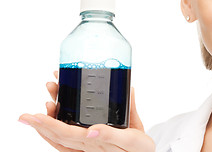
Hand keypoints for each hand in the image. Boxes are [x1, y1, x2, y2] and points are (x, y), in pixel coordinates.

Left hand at [19, 72, 154, 151]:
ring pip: (60, 137)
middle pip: (58, 134)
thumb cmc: (140, 148)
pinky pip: (67, 140)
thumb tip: (93, 130)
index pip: (65, 135)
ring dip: (48, 120)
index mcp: (95, 144)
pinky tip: (55, 115)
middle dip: (42, 118)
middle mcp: (87, 146)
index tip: (34, 114)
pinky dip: (56, 129)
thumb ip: (113, 134)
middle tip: (34, 102)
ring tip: (45, 100)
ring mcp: (87, 146)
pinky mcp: (90, 143)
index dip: (48, 125)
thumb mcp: (133, 140)